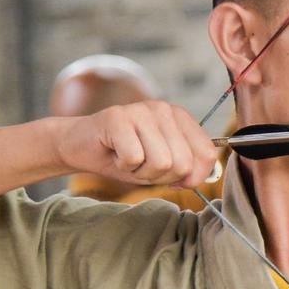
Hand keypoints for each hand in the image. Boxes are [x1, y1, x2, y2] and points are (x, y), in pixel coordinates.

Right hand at [51, 101, 218, 188]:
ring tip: (128, 159)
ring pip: (161, 162)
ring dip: (141, 172)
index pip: (207, 153)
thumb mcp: (162, 166)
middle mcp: (164, 109)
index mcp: (181, 118)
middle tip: (142, 166)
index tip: (174, 178)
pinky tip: (115, 154)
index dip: (193, 176)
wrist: (80, 146)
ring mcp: (141, 110)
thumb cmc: (124, 156)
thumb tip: (195, 179)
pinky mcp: (117, 117)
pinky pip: (134, 159)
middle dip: (161, 176)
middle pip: (183, 163)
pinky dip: (123, 166)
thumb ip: (185, 170)